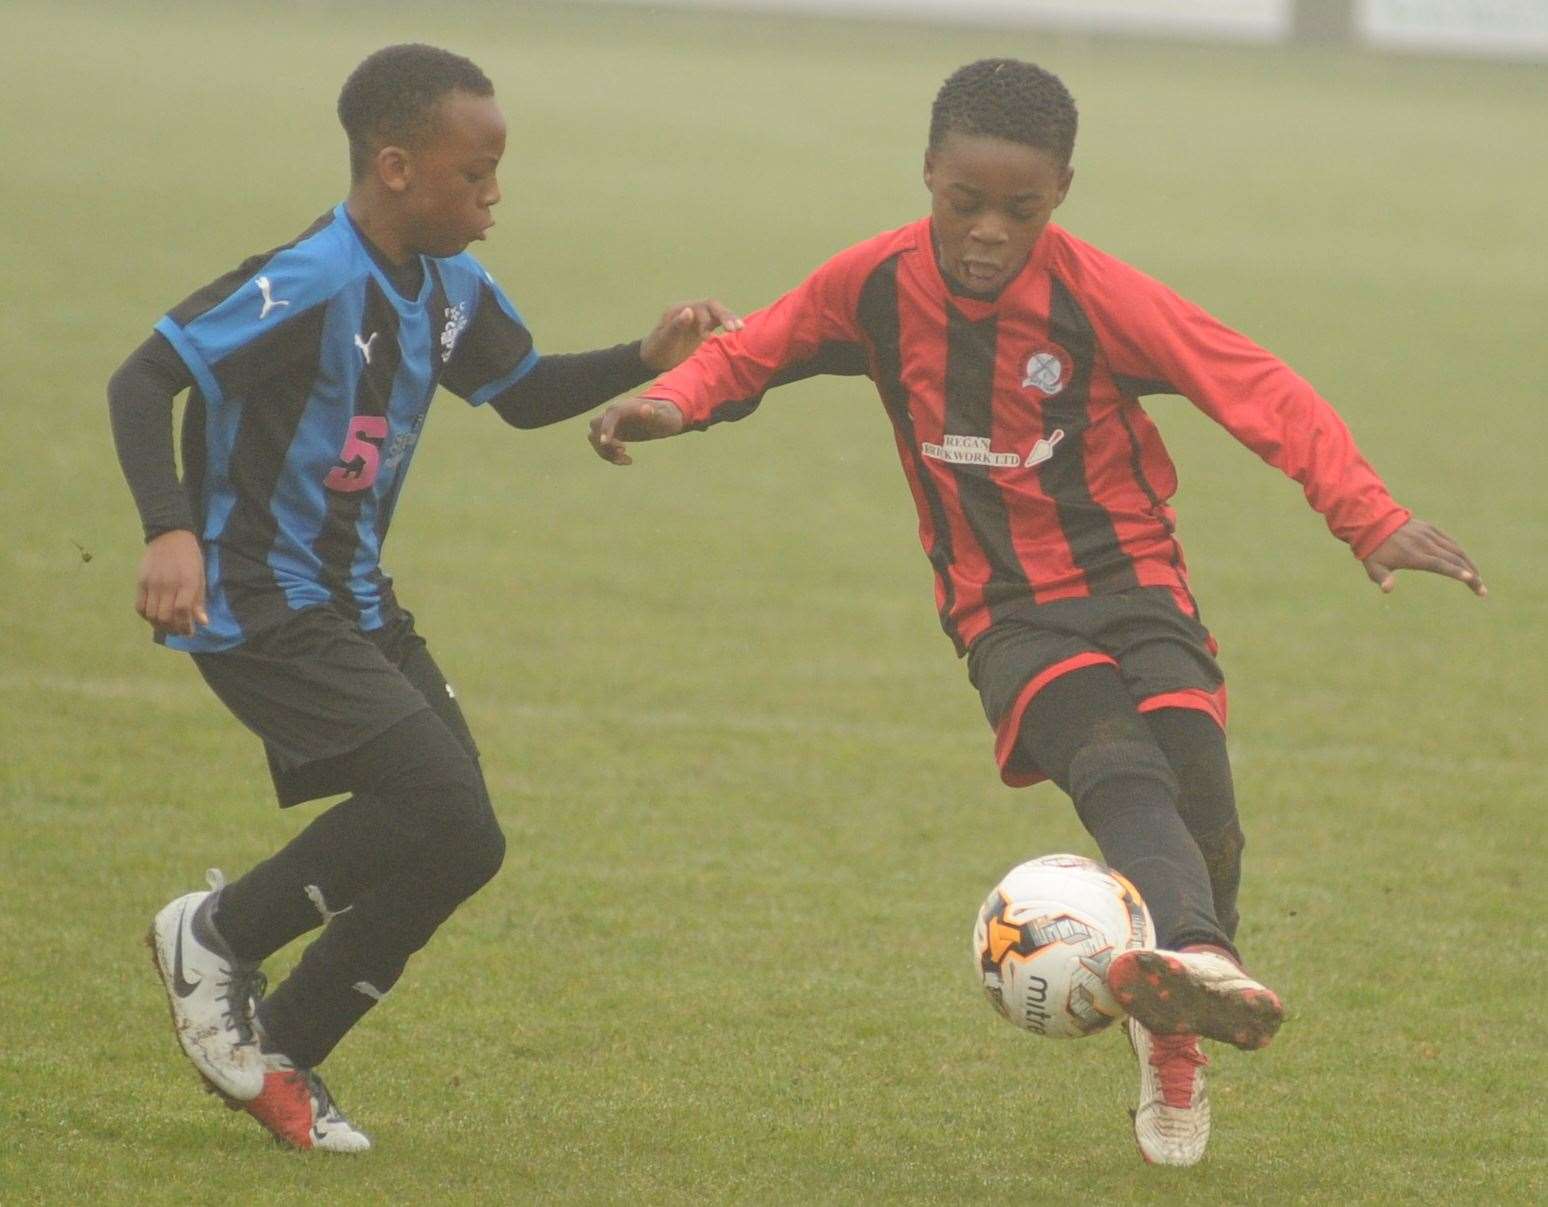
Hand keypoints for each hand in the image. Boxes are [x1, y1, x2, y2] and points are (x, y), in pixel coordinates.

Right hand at [136, 529, 208, 634]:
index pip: (182, 611)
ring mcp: (152, 583)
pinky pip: (140, 606)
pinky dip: (146, 616)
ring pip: (151, 614)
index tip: (190, 632)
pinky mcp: (140, 582)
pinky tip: (154, 617)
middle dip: (173, 629)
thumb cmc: (190, 558)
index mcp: (186, 582)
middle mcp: (168, 584)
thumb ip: (199, 600)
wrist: (170, 536)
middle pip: (165, 616)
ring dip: (160, 626)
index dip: (185, 626)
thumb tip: (202, 622)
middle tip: (179, 631)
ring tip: (167, 627)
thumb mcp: (201, 577)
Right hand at [589, 396, 684, 465]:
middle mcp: (612, 414)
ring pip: (594, 437)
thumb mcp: (663, 417)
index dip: (606, 428)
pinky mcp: (612, 433)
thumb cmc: (664, 416)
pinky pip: (601, 445)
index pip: (610, 416)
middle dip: (604, 441)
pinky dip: (610, 456)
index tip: (605, 443)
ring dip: (605, 452)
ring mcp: (610, 424)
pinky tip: (628, 460)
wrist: (662, 417)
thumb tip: (647, 409)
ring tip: (626, 459)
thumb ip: (655, 414)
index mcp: (623, 407)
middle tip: (623, 450)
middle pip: (595, 426)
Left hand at [639, 300, 742, 372]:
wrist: (656, 359)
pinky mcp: (704, 327)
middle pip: (712, 306)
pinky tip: (739, 330)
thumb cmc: (658, 349)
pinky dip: (729, 324)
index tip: (705, 337)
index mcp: (679, 310)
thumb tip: (689, 310)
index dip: (706, 319)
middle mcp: (691, 310)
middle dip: (725, 315)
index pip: (699, 308)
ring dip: (730, 319)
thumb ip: (676, 325)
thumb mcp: (664, 340)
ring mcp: (698, 318)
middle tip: (735, 328)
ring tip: (741, 328)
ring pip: (718, 313)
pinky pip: (719, 321)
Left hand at [1362, 518, 1484, 596]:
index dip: (1455, 572)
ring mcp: (1429, 535)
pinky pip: (1450, 542)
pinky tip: (1467, 563)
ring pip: (1456, 550)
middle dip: (1471, 575)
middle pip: (1454, 560)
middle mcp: (1425, 544)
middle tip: (1482, 591)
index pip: (1439, 564)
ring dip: (1470, 565)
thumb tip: (1386, 590)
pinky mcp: (1431, 529)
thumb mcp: (1374, 567)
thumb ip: (1382, 579)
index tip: (1471, 579)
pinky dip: (1461, 553)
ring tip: (1478, 580)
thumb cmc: (1374, 551)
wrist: (1373, 522)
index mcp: (1413, 555)